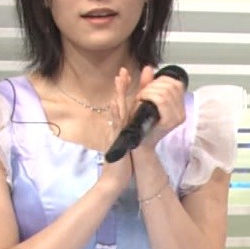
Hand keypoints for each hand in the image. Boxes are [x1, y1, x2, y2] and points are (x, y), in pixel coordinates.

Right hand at [96, 69, 136, 191]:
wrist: (115, 177)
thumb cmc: (123, 161)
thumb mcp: (129, 141)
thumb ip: (131, 129)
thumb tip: (135, 119)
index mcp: (122, 125)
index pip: (124, 104)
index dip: (125, 89)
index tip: (127, 74)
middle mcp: (117, 126)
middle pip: (118, 103)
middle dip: (120, 87)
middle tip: (122, 71)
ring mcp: (115, 132)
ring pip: (116, 111)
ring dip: (117, 95)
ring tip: (118, 81)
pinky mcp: (116, 140)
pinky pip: (115, 125)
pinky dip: (114, 114)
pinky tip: (114, 104)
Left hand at [123, 65, 186, 150]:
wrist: (139, 142)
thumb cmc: (140, 122)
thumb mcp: (144, 99)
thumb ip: (147, 83)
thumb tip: (148, 67)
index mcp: (179, 105)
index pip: (176, 84)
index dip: (161, 80)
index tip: (149, 87)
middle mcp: (182, 111)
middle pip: (171, 86)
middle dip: (153, 85)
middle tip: (142, 93)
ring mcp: (177, 117)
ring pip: (165, 92)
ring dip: (149, 90)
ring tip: (141, 97)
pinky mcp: (170, 122)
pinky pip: (162, 101)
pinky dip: (149, 96)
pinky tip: (142, 99)